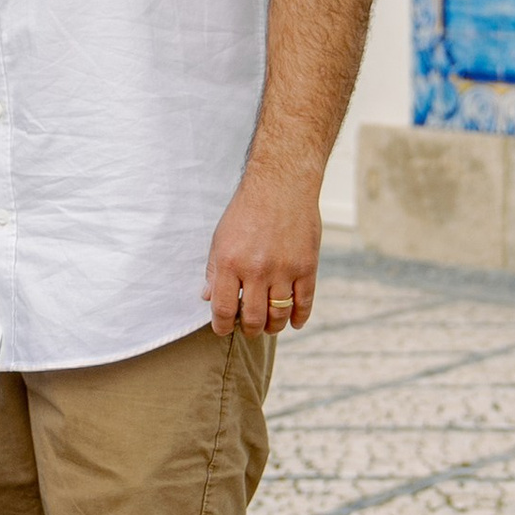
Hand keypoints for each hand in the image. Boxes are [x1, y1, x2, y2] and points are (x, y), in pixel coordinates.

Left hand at [206, 163, 320, 338]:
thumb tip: (207, 298)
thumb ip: (213, 269)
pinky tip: (293, 321)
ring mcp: (284, 270)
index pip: (223, 309)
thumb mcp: (220, 237)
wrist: (281, 185)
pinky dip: (298, 318)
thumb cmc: (246, 210)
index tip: (223, 329)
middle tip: (250, 327)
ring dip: (273, 327)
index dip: (222, 326)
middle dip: (250, 329)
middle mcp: (256, 270)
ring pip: (278, 316)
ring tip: (270, 325)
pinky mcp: (307, 267)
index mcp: (229, 262)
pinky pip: (304, 303)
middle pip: (253, 319)